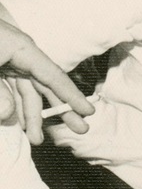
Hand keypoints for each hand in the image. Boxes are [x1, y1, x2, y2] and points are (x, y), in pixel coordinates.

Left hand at [0, 20, 92, 141]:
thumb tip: (8, 115)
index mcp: (21, 49)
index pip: (53, 76)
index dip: (71, 95)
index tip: (88, 112)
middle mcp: (19, 54)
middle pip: (44, 87)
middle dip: (59, 110)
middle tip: (80, 130)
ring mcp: (5, 61)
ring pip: (25, 92)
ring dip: (30, 116)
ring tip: (37, 139)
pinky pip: (8, 90)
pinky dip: (13, 107)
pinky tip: (17, 123)